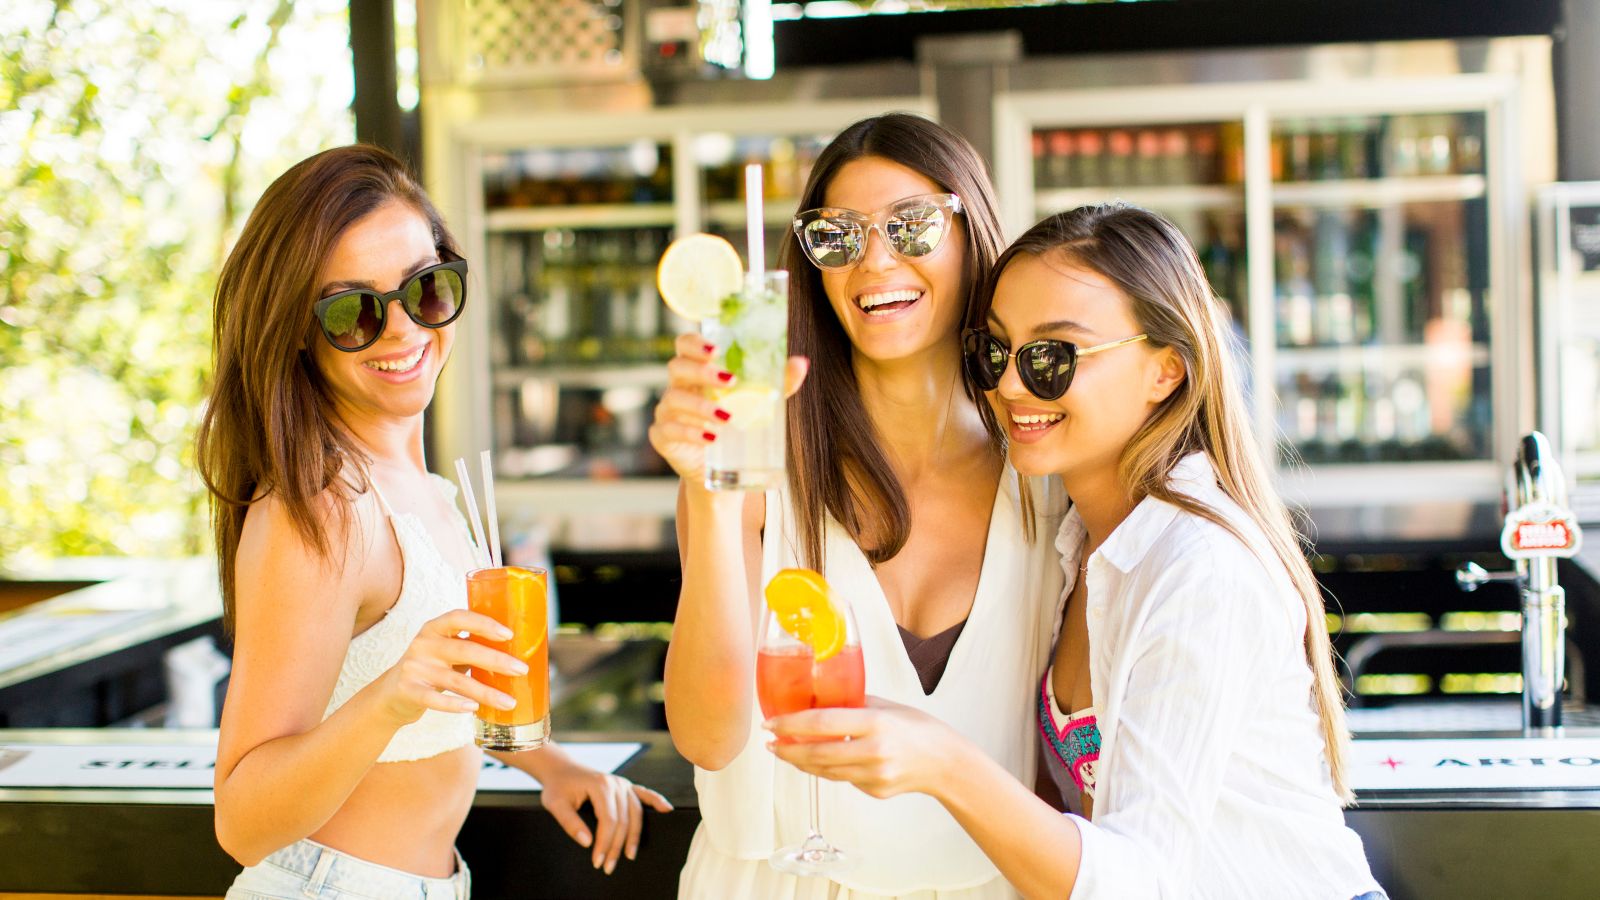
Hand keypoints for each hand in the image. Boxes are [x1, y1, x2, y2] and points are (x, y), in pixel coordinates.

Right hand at [373, 609, 525, 725]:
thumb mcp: (445, 650)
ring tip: (509, 702)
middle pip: (464, 650)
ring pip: (456, 680)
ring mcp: (414, 668)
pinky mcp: (408, 690)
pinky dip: (455, 705)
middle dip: (496, 660)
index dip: (483, 623)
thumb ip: (470, 645)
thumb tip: (515, 650)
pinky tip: (474, 708)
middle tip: (521, 670)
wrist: (391, 694)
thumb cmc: (431, 668)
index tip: (508, 634)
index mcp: (434, 628)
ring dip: (486, 692)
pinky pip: (435, 699)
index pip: (458, 617)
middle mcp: (423, 644)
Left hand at [538, 759, 673, 873]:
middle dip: (617, 846)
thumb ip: (570, 823)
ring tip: (629, 855)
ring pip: (636, 812)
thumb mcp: (555, 805)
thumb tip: (588, 843)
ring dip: (634, 836)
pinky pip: (644, 794)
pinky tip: (667, 810)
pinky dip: (657, 802)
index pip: (609, 820)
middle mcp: (616, 783)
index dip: (605, 843)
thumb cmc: (557, 787)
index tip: (597, 861)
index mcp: (600, 785)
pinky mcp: (625, 786)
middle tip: (608, 867)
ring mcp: (623, 784)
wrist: (560, 769)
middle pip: (624, 820)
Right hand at [647, 333, 807, 485]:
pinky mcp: (662, 437)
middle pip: (677, 367)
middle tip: (730, 382)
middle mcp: (678, 387)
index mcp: (696, 372)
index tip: (716, 350)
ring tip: (726, 418)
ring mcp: (667, 412)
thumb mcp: (759, 402)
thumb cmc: (737, 425)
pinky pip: (667, 430)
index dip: (695, 343)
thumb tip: (802, 363)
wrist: (721, 468)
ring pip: (673, 399)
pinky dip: (689, 433)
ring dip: (700, 406)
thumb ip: (778, 383)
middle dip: (702, 372)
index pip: (684, 345)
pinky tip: (710, 438)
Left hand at [765, 697, 959, 799]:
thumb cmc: (917, 728)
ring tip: (785, 752)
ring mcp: (874, 775)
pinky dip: (827, 769)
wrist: (945, 762)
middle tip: (770, 743)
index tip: (771, 723)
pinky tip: (818, 760)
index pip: (822, 723)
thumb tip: (819, 698)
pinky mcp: (875, 791)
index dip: (791, 724)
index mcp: (875, 723)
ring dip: (800, 761)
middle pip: (817, 753)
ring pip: (825, 771)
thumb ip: (854, 703)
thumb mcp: (886, 706)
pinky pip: (842, 779)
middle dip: (787, 749)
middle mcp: (873, 751)